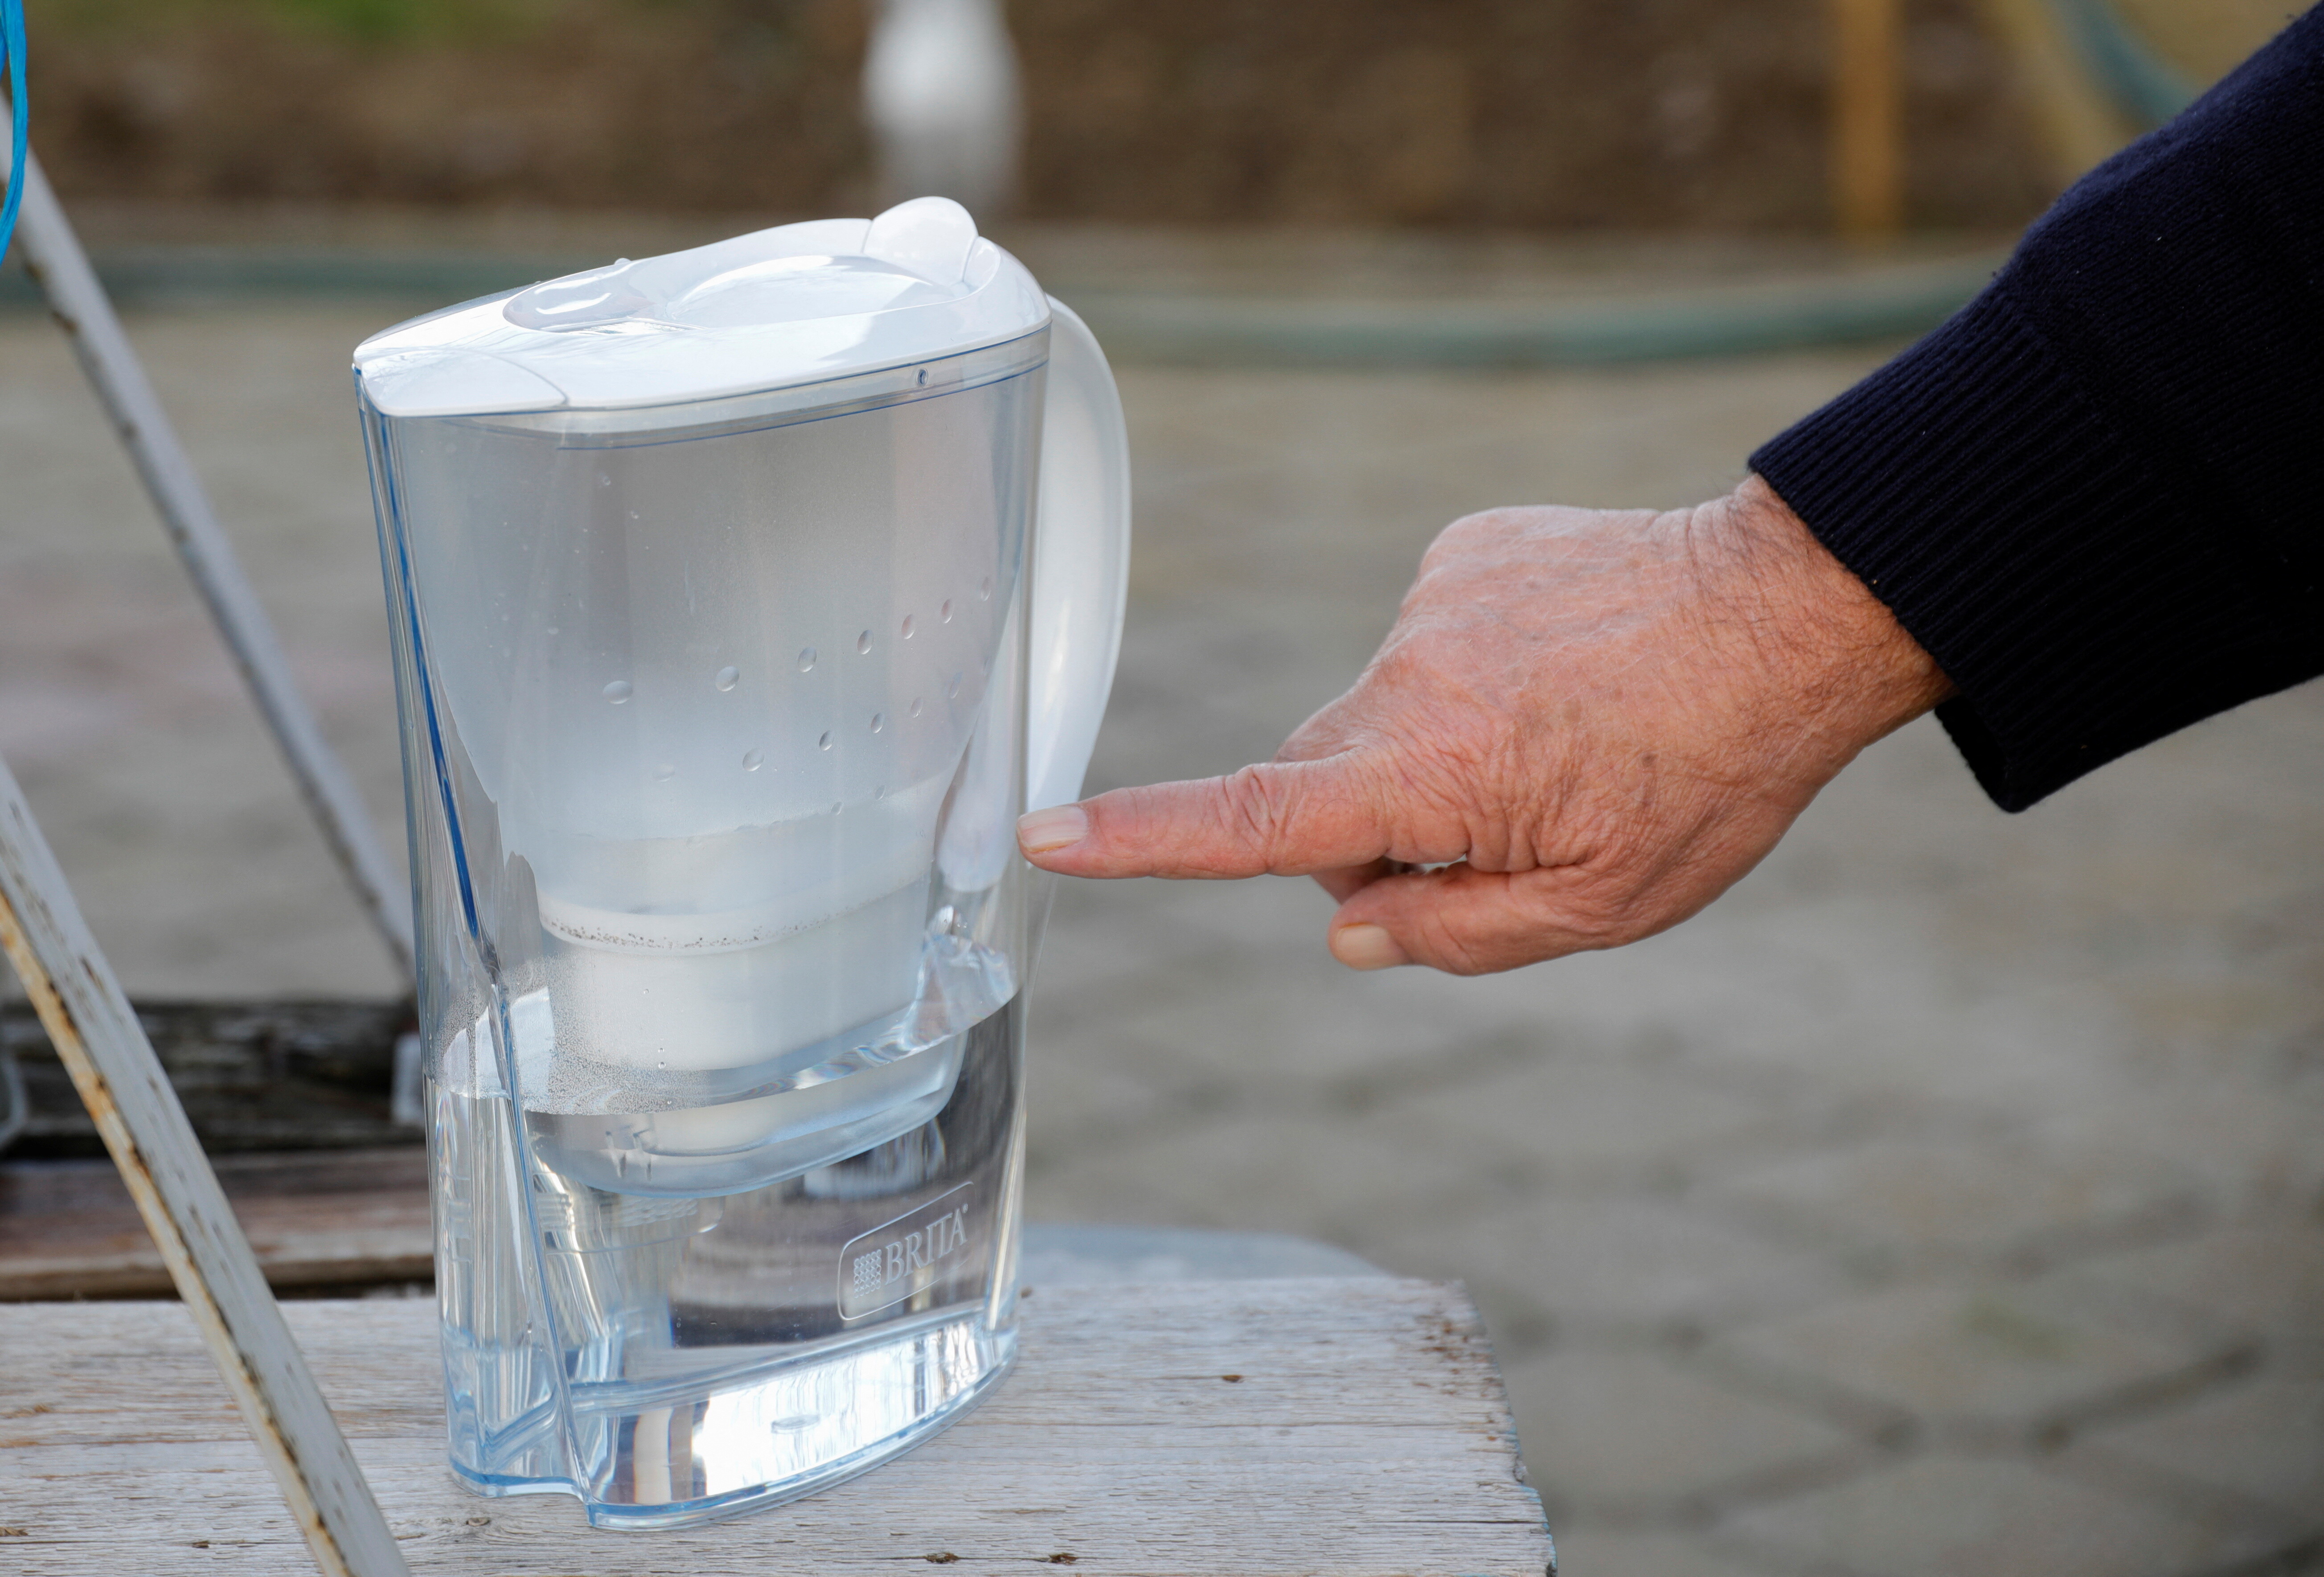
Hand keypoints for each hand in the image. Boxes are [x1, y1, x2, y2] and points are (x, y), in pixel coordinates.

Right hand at [1017, 478, 1952, 974]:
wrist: (1793, 610)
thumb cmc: (1713, 774)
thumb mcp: (1605, 908)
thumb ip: (1460, 935)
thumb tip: (1352, 932)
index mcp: (1434, 771)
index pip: (1255, 818)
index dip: (1144, 837)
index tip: (1048, 833)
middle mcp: (1409, 676)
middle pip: (1315, 776)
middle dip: (1370, 822)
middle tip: (1499, 837)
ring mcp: (1432, 599)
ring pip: (1378, 711)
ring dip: (1435, 746)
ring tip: (1563, 739)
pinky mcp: (1463, 549)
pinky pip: (1427, 639)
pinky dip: (1472, 673)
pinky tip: (1566, 674)